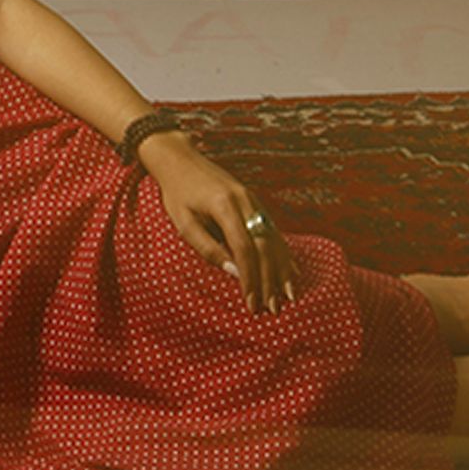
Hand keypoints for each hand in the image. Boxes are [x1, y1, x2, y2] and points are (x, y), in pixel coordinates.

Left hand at [138, 133, 300, 314]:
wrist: (180, 160)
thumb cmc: (177, 193)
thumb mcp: (184, 223)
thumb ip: (208, 248)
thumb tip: (234, 272)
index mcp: (225, 206)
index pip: (244, 249)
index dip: (250, 279)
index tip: (252, 304)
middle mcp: (245, 202)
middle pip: (264, 246)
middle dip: (270, 280)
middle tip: (273, 309)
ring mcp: (253, 200)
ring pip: (274, 239)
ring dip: (281, 270)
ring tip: (288, 296)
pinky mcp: (254, 202)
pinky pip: (273, 230)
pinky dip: (283, 252)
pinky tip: (291, 271)